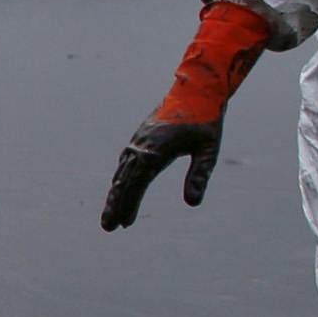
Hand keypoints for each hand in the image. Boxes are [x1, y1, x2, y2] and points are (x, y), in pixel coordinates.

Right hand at [100, 117, 221, 230]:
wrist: (197, 89)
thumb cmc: (206, 119)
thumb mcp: (209, 150)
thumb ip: (199, 175)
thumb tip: (192, 203)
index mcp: (155, 150)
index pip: (137, 183)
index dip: (129, 204)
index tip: (124, 223)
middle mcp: (141, 146)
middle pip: (123, 181)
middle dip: (114, 205)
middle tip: (108, 228)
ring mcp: (138, 141)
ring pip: (122, 173)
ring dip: (115, 195)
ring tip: (111, 217)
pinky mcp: (140, 138)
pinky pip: (125, 163)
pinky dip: (121, 180)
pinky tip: (120, 190)